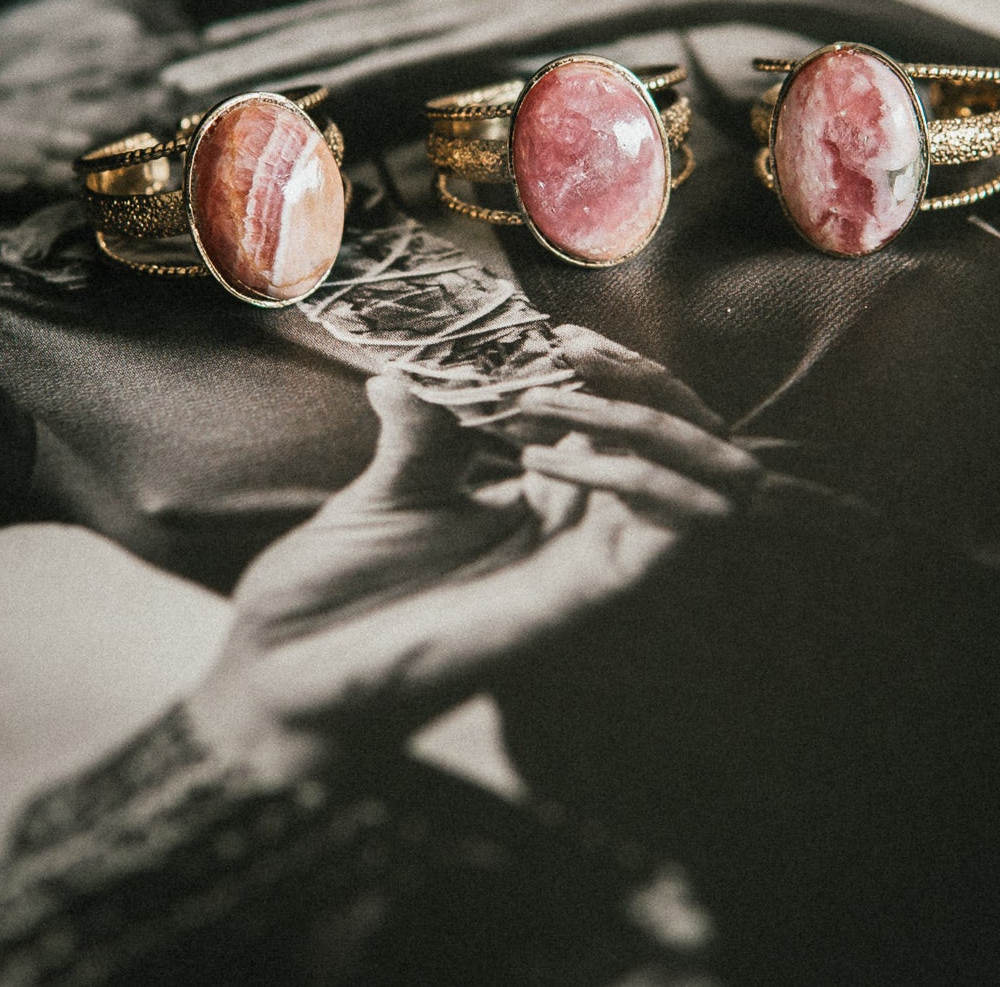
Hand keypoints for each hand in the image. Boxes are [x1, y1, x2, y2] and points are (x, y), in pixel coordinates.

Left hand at [188, 369, 757, 790]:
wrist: (293, 669)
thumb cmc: (339, 585)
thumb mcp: (393, 482)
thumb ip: (430, 420)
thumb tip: (422, 356)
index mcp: (549, 494)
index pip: (632, 415)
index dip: (611, 365)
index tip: (552, 331)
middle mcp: (583, 530)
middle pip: (689, 440)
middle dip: (643, 381)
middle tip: (570, 350)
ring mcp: (589, 567)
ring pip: (706, 479)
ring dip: (644, 420)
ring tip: (549, 396)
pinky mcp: (582, 604)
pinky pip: (667, 535)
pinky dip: (634, 476)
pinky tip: (541, 460)